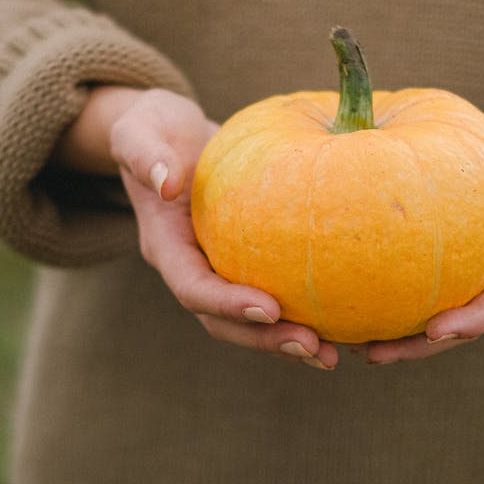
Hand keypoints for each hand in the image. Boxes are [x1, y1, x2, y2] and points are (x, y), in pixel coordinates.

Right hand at [54, 86, 339, 369]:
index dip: (228, 304)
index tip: (269, 308)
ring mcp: (217, 271)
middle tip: (313, 347)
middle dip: (265, 339)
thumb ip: (145, 155)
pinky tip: (343, 323)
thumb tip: (166, 183)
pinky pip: (271, 297)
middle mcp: (190, 268)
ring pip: (249, 322)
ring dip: (287, 341)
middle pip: (222, 321)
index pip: (193, 286)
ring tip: (332, 354)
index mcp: (165, 245)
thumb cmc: (154, 129)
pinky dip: (303, 315)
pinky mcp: (243, 265)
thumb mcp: (141, 131)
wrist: (167, 139)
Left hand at [364, 79, 483, 362]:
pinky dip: (393, 281)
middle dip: (421, 343)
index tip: (434, 331)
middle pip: (466, 317)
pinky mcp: (464, 234)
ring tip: (347, 338)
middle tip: (370, 354)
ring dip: (399, 326)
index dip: (475, 319)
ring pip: (442, 300)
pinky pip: (427, 268)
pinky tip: (350, 285)